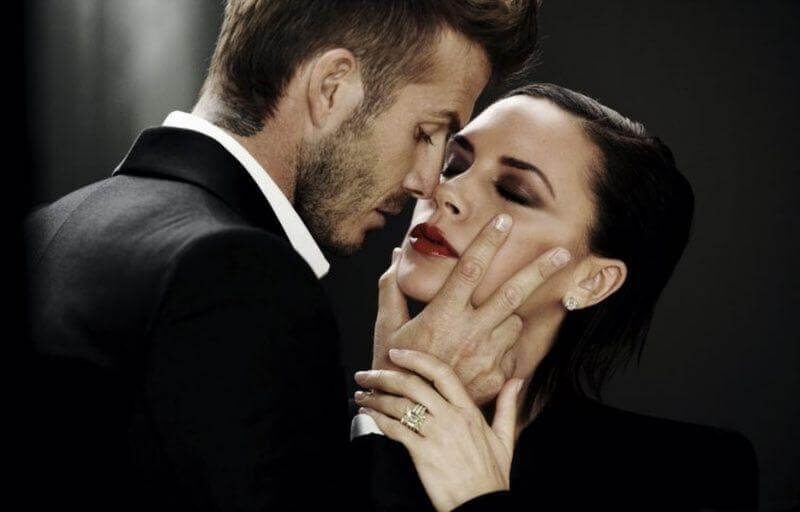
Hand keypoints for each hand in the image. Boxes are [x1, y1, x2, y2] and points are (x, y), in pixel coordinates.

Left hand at [355, 349, 524, 511]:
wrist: (482, 505)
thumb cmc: (492, 476)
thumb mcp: (506, 438)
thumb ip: (508, 406)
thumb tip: (516, 382)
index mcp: (469, 411)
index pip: (441, 372)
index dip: (416, 359)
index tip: (397, 353)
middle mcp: (451, 418)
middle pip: (412, 385)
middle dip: (384, 376)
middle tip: (366, 375)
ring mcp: (436, 435)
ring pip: (400, 406)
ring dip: (376, 398)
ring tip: (362, 395)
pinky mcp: (422, 454)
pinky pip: (395, 429)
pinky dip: (378, 419)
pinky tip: (369, 415)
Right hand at [373, 213, 570, 403]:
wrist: (410, 416)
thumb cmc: (395, 368)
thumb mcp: (387, 327)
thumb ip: (391, 288)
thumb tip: (395, 256)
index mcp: (442, 315)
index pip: (469, 268)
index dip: (487, 241)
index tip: (503, 219)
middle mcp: (469, 333)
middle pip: (511, 293)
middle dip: (540, 269)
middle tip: (563, 251)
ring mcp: (486, 356)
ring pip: (514, 322)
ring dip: (507, 318)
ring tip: (480, 331)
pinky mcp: (497, 377)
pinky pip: (512, 351)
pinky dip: (503, 347)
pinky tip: (480, 357)